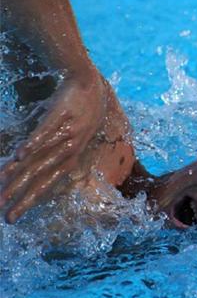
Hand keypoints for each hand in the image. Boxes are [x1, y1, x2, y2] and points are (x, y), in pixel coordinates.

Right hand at [0, 75, 106, 222]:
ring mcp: (65, 133)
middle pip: (41, 177)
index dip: (31, 199)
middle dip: (23, 197)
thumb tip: (30, 162)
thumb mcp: (73, 134)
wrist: (87, 82)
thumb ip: (53, 150)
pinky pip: (44, 133)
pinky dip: (32, 144)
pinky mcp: (59, 116)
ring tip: (1, 189)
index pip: (49, 182)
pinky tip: (18, 155)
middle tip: (6, 215)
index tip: (15, 216)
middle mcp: (69, 147)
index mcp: (72, 154)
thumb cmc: (80, 109)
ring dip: (20, 175)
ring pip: (39, 158)